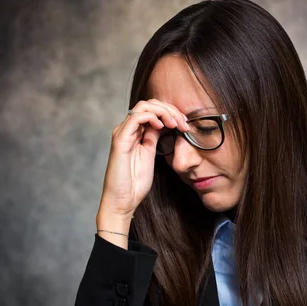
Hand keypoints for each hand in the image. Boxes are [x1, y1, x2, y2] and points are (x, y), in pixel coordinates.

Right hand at [97, 99, 189, 219]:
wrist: (122, 201)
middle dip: (171, 110)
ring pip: (144, 106)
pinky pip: (137, 116)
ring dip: (164, 111)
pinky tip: (163, 126)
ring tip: (175, 124)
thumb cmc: (134, 184)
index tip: (185, 125)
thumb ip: (154, 139)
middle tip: (184, 124)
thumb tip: (164, 125)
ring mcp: (123, 133)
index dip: (171, 113)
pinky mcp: (120, 139)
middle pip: (149, 104)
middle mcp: (127, 129)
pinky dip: (153, 117)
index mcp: (134, 133)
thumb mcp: (150, 155)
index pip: (152, 110)